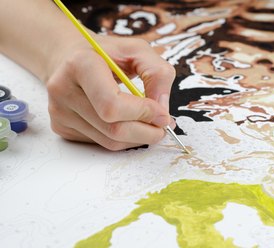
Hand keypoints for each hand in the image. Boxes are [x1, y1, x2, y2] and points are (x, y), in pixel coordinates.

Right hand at [46, 34, 175, 149]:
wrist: (70, 57)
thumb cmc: (107, 54)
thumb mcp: (138, 50)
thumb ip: (158, 74)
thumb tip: (162, 111)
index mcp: (80, 64)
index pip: (112, 104)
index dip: (142, 113)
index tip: (163, 114)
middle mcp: (63, 90)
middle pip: (113, 128)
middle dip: (146, 132)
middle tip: (163, 126)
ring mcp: (59, 112)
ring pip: (109, 142)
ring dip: (138, 138)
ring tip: (150, 124)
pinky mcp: (62, 127)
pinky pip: (101, 143)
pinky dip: (123, 139)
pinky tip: (128, 123)